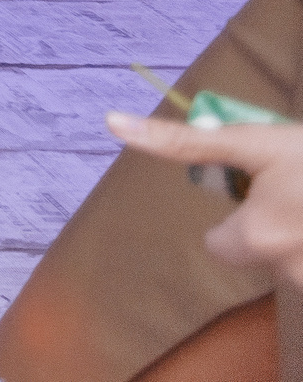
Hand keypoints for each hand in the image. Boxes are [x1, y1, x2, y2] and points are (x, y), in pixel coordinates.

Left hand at [108, 111, 302, 292]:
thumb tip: (112, 124)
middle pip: (261, 252)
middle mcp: (288, 271)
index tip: (265, 188)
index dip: (239, 215)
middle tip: (299, 187)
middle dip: (275, 226)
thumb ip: (185, 142)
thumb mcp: (254, 140)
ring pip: (296, 259)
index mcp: (256, 241)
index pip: (219, 245)